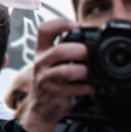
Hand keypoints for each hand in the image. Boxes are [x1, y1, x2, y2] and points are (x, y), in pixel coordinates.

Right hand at [18, 17, 92, 131]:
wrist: (42, 107)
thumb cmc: (52, 80)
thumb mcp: (52, 61)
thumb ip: (65, 47)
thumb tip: (89, 34)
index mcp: (41, 50)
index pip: (44, 29)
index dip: (60, 23)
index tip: (76, 25)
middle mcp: (41, 62)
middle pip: (58, 51)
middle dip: (79, 51)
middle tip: (87, 54)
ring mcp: (46, 78)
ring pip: (65, 72)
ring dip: (82, 71)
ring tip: (88, 73)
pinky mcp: (53, 93)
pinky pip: (73, 89)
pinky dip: (86, 88)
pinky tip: (89, 87)